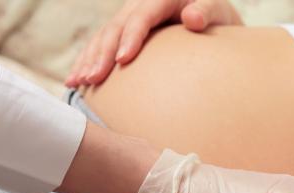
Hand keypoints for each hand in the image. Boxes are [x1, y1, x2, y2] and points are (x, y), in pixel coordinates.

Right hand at [66, 0, 241, 87]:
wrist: (211, 17)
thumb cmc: (217, 16)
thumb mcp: (218, 11)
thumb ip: (206, 12)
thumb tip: (192, 18)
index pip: (142, 17)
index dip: (131, 37)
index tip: (123, 60)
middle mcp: (140, 5)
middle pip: (116, 28)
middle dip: (101, 54)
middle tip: (93, 79)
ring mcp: (129, 18)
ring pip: (103, 37)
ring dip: (88, 60)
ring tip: (78, 83)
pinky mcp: (124, 33)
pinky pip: (101, 45)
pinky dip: (87, 62)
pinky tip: (75, 81)